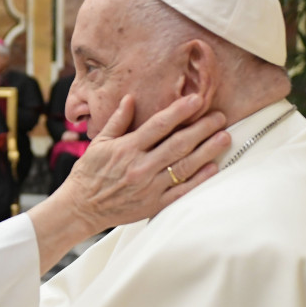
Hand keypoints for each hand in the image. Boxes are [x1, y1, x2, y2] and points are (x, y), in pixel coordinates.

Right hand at [28, 94, 229, 272]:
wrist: (81, 208)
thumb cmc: (89, 174)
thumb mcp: (99, 143)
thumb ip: (117, 121)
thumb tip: (130, 98)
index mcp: (127, 148)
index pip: (158, 125)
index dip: (179, 111)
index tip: (197, 100)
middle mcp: (140, 166)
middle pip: (178, 144)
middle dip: (201, 128)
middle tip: (220, 116)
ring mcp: (149, 187)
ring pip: (184, 166)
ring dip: (207, 150)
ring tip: (224, 137)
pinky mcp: (154, 204)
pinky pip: (181, 190)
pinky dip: (198, 179)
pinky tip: (213, 167)